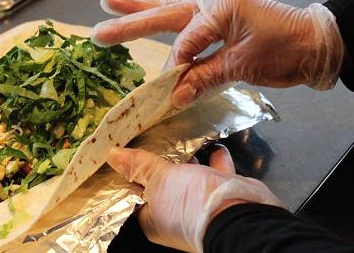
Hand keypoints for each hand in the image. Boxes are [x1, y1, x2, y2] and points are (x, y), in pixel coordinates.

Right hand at [92, 0, 344, 107]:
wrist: (316, 42)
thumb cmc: (285, 50)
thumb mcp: (245, 64)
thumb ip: (206, 76)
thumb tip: (173, 96)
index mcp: (219, 9)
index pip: (185, 43)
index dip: (176, 68)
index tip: (170, 90)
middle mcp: (211, 3)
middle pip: (163, 15)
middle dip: (130, 23)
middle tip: (99, 30)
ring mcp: (214, 6)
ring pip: (169, 8)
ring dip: (139, 7)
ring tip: (110, 1)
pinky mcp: (219, 15)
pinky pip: (189, 8)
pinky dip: (172, 2)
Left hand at [108, 145, 280, 251]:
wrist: (240, 213)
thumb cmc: (192, 204)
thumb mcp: (159, 180)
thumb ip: (139, 166)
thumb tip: (113, 155)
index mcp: (152, 218)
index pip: (133, 194)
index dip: (128, 175)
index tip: (124, 154)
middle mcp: (174, 214)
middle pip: (160, 184)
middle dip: (158, 162)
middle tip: (149, 136)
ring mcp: (198, 205)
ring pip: (188, 177)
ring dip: (187, 159)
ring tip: (178, 135)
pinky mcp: (220, 195)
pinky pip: (215, 173)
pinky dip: (214, 158)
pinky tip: (212, 143)